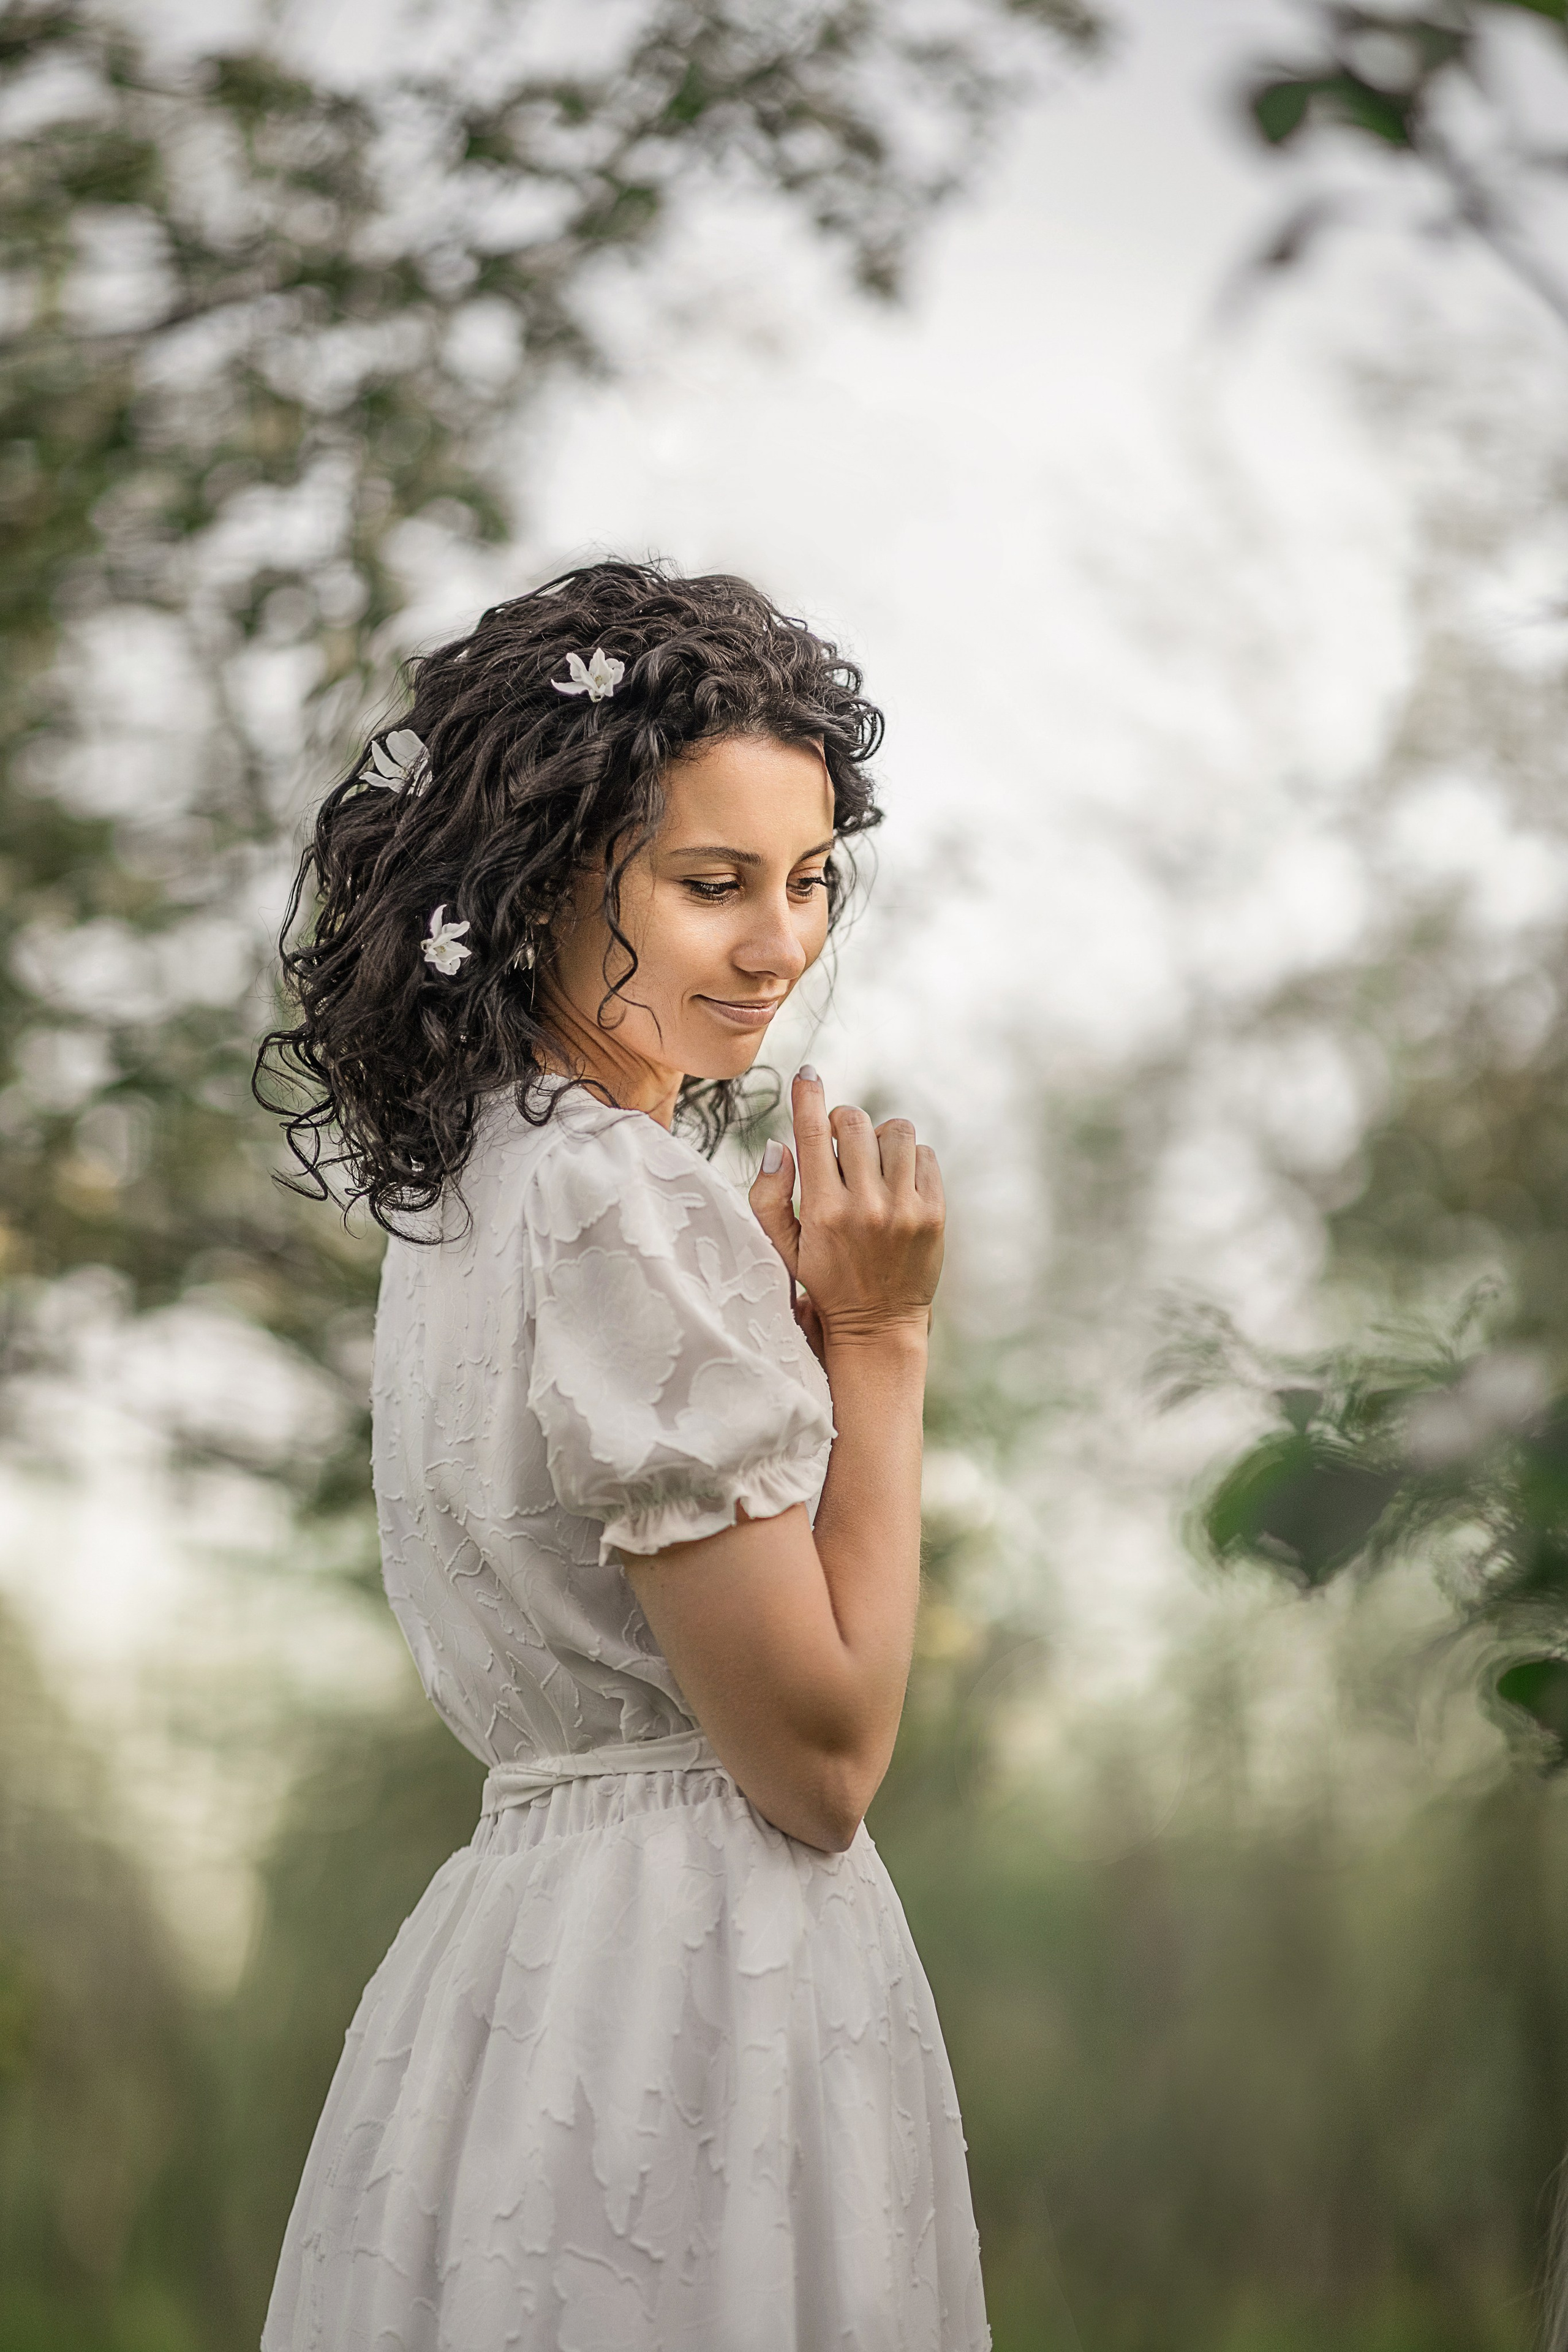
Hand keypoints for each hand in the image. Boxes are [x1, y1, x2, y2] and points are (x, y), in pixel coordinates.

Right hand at [748, 1069, 943, 1346]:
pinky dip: (909, 1159)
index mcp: (822, 1211)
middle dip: (844, 1124)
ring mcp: (904, 1210)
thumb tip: (778, 1146)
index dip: (808, 1096)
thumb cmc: (825, 1280)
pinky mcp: (934, 1214)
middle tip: (840, 1145)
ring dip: (880, 1139)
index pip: (813, 1134)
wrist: (878, 1325)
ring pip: (896, 1132)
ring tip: (872, 1165)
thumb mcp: (783, 1248)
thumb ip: (768, 1197)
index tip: (807, 1073)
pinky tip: (896, 1183)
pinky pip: (925, 1155)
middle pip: (856, 1123)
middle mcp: (865, 1207)